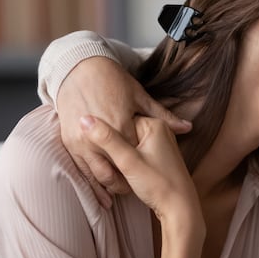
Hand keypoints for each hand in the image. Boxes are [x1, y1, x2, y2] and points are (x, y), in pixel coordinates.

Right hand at [57, 57, 191, 207]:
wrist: (78, 68)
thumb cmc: (113, 80)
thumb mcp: (140, 97)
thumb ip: (163, 116)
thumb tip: (189, 127)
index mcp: (121, 125)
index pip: (135, 154)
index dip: (143, 166)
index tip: (152, 176)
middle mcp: (98, 134)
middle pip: (116, 167)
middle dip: (126, 179)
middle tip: (138, 186)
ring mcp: (80, 139)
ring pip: (98, 172)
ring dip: (109, 184)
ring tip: (122, 189)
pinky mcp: (69, 141)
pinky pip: (83, 168)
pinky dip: (94, 179)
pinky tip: (104, 187)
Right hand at [79, 115, 202, 224]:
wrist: (180, 208)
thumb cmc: (159, 185)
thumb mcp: (129, 161)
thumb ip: (107, 140)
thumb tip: (83, 120)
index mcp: (153, 124)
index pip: (117, 123)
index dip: (108, 143)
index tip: (111, 159)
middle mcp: (157, 129)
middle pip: (122, 134)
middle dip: (114, 154)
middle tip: (123, 170)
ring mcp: (156, 142)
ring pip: (125, 147)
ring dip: (118, 162)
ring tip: (128, 177)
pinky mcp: (153, 155)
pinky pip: (132, 154)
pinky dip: (125, 165)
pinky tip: (128, 178)